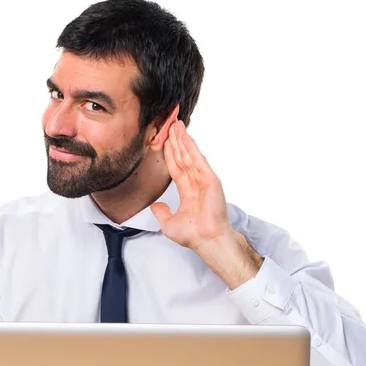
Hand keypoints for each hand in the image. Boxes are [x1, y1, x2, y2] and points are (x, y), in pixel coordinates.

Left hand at [150, 119, 232, 250]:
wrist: (206, 240)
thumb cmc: (193, 235)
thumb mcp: (169, 223)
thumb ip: (162, 212)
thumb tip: (155, 206)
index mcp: (187, 192)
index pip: (176, 167)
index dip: (169, 153)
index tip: (164, 140)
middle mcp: (196, 183)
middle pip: (183, 157)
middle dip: (176, 141)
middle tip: (170, 125)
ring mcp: (204, 180)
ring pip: (190, 155)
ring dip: (183, 140)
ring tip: (176, 125)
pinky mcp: (210, 179)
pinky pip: (198, 160)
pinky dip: (192, 148)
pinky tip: (185, 137)